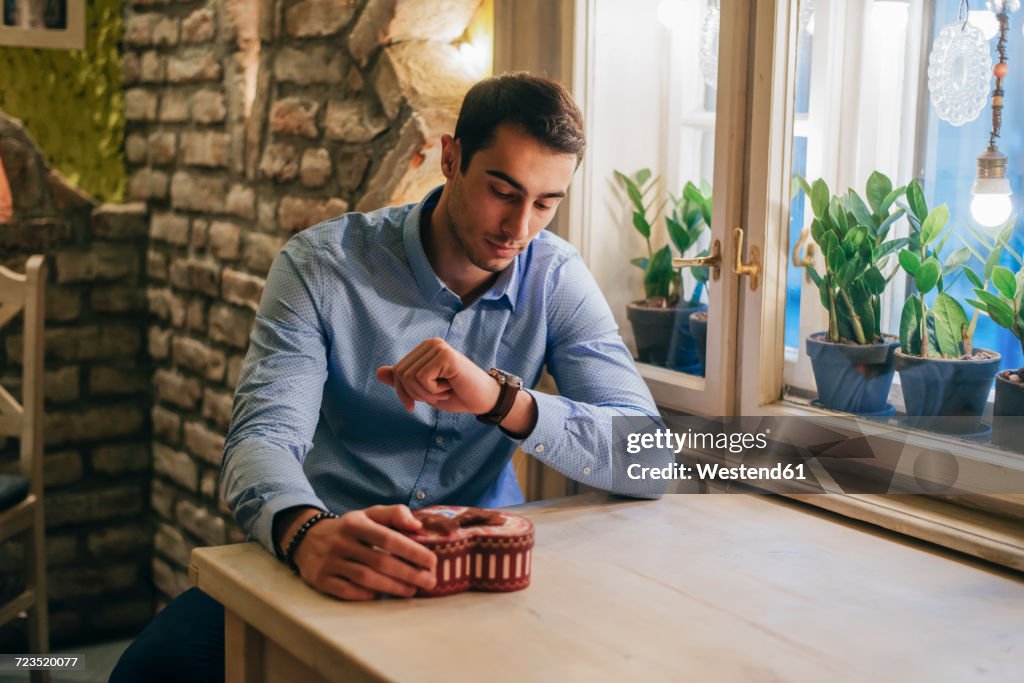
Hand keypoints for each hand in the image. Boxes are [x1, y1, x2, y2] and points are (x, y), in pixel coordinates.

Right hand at [291, 505, 437, 599]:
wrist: (307, 538)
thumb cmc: (350, 528)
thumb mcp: (369, 514)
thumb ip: (395, 514)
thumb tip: (418, 527)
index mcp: (356, 523)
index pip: (388, 538)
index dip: (412, 551)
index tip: (432, 562)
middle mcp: (341, 542)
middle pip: (380, 561)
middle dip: (409, 573)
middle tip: (429, 581)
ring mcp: (329, 562)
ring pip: (366, 578)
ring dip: (393, 587)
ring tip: (412, 591)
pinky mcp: (321, 580)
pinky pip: (348, 592)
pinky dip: (367, 595)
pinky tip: (383, 596)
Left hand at [376, 338, 499, 414]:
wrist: (483, 400)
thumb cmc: (456, 394)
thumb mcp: (424, 391)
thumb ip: (403, 381)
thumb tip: (378, 372)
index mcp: (424, 349)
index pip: (397, 371)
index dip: (403, 392)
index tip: (420, 401)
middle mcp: (431, 343)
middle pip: (400, 374)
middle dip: (415, 393)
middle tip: (438, 394)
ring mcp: (438, 347)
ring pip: (409, 377)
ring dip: (426, 393)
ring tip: (444, 390)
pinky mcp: (445, 356)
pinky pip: (422, 379)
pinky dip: (433, 391)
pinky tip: (450, 386)